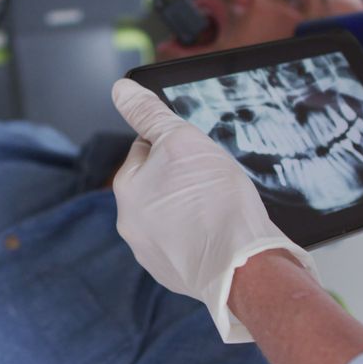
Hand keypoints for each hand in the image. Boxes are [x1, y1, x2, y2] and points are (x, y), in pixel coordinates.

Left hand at [111, 79, 317, 342]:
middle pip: (157, 183)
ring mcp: (151, 253)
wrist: (242, 265)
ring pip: (172, 215)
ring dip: (191, 207)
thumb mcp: (181, 140)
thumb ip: (148, 113)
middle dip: (181, 178)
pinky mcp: (175, 274)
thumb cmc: (215, 202)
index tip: (197, 154)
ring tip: (219, 208)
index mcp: (126, 189)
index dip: (175, 144)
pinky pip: (186, 244)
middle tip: (212, 181)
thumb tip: (121, 89)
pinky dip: (201, 236)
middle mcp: (130, 223)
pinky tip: (220, 232)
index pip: (144, 147)